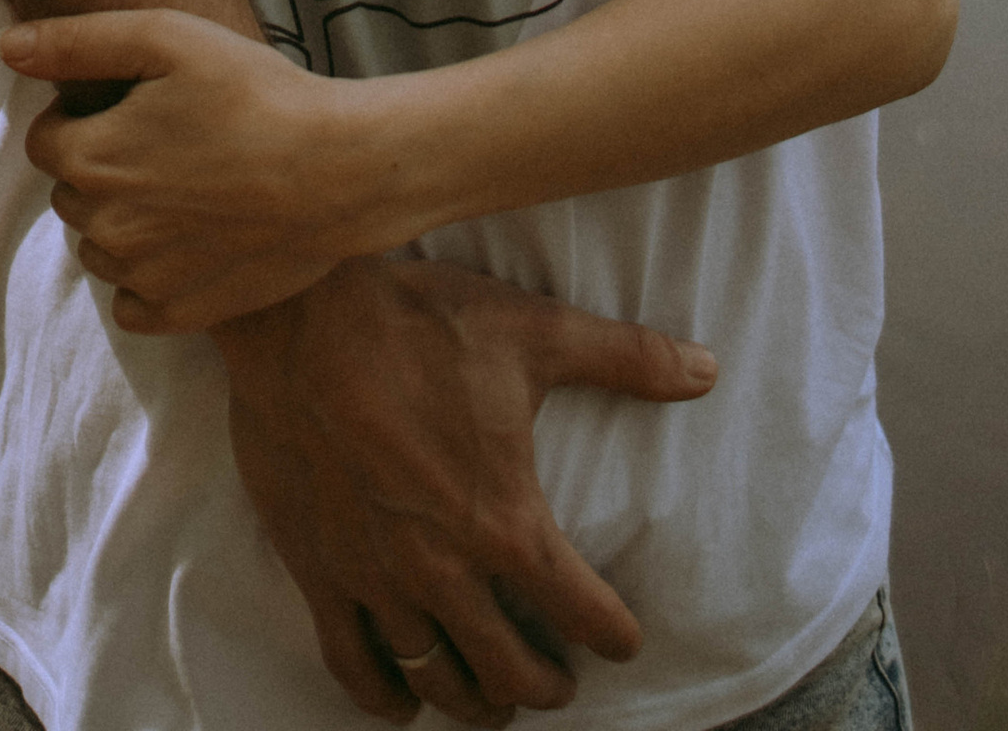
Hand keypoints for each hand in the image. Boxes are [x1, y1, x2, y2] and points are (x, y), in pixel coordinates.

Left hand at [9, 9, 388, 328]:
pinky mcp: (179, 312)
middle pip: (71, 193)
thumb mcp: (167, 38)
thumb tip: (7, 47)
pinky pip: (130, 303)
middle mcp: (106, 226)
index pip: (45, 141)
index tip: (134, 105)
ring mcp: (142, 276)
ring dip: (121, 220)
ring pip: (99, 247)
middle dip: (101, 166)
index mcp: (92, 158)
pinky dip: (146, 276)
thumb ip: (77, 41)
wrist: (338, 170)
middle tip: (167, 140)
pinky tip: (189, 240)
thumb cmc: (256, 93)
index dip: (83, 116)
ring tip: (185, 186)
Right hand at [218, 255, 715, 725]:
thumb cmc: (419, 322)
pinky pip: (355, 664)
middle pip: (511, 669)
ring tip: (494, 701)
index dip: (613, 634)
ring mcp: (378, 578)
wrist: (300, 316)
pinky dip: (384, 697)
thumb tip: (706, 370)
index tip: (624, 641)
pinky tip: (401, 703)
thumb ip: (625, 358)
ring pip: (439, 678)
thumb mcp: (535, 332)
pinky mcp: (320, 572)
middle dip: (545, 686)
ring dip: (475, 701)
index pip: (579, 609)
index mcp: (504, 520)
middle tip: (558, 683)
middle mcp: (444, 568)